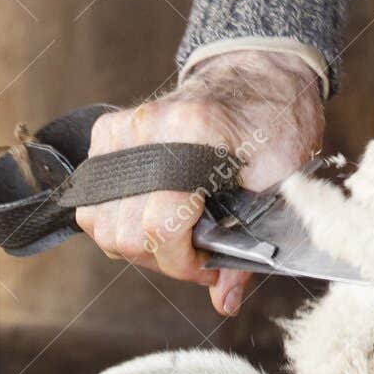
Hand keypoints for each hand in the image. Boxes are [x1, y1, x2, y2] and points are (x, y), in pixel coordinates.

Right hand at [75, 50, 323, 315]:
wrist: (261, 74)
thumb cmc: (276, 122)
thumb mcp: (280, 183)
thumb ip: (248, 247)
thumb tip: (224, 299)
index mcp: (195, 132)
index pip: (160, 223)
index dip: (182, 263)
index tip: (207, 267)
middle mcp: (148, 126)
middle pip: (124, 230)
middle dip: (162, 258)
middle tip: (198, 253)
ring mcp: (124, 126)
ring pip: (97, 218)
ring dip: (135, 241)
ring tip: (177, 233)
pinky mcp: (110, 130)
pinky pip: (93, 195)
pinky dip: (118, 215)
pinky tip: (155, 209)